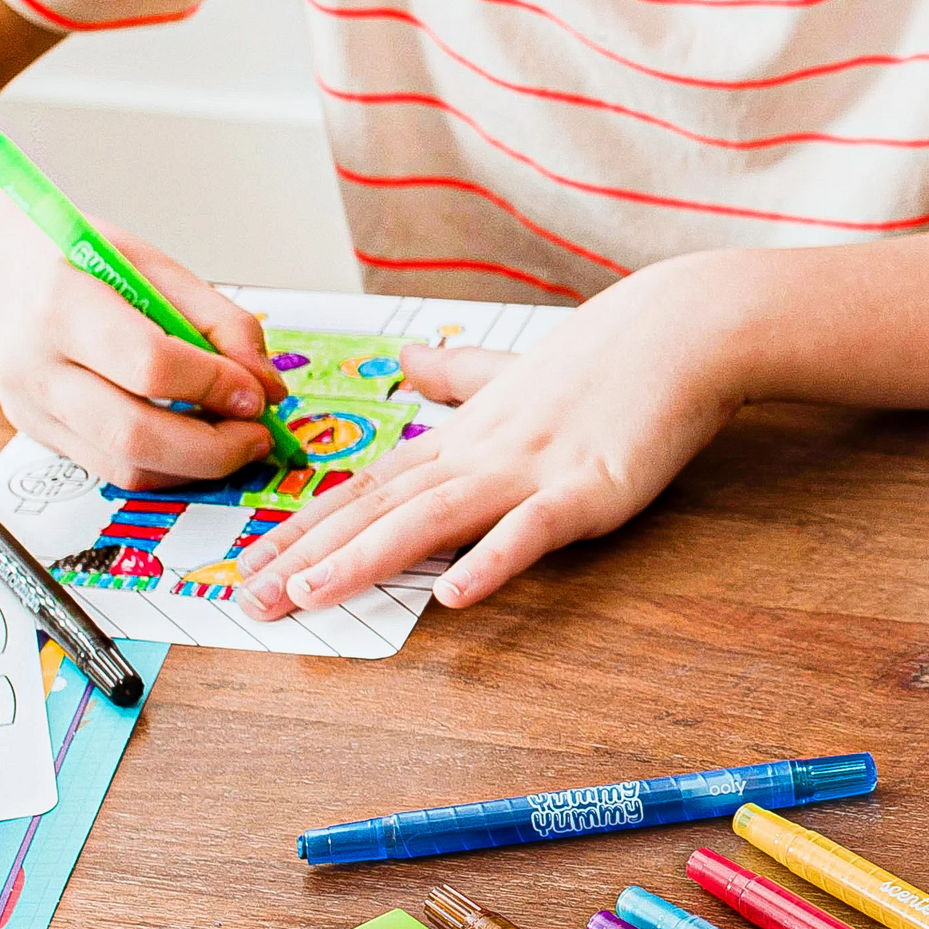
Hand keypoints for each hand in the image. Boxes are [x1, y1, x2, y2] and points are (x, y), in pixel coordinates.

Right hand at [0, 214, 286, 486]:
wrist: (3, 276)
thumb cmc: (78, 262)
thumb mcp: (152, 266)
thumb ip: (218, 321)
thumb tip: (265, 385)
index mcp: (63, 305)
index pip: (148, 364)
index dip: (213, 385)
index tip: (256, 392)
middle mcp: (36, 366)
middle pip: (133, 434)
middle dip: (212, 448)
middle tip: (257, 436)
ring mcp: (33, 410)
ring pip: (123, 468)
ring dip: (195, 468)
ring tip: (235, 442)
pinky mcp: (42, 438)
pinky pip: (112, 472)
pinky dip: (166, 469)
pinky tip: (195, 445)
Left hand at [238, 258, 746, 618]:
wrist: (683, 329)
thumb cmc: (608, 357)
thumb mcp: (514, 369)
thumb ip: (458, 376)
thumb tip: (411, 364)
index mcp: (461, 437)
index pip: (363, 488)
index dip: (300, 528)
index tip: (247, 564)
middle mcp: (479, 453)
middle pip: (377, 509)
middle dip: (306, 556)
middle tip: (246, 599)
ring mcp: (529, 471)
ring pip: (431, 518)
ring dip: (365, 559)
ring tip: (309, 595)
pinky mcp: (587, 490)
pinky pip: (530, 532)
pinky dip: (490, 563)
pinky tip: (453, 597)